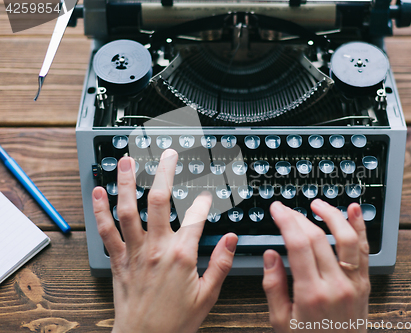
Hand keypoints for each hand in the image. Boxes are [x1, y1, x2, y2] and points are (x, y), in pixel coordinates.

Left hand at [92, 149, 237, 332]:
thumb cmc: (175, 322)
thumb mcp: (208, 295)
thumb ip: (220, 263)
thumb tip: (229, 238)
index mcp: (181, 255)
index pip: (196, 216)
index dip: (203, 200)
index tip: (207, 193)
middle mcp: (156, 248)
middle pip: (159, 201)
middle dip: (164, 172)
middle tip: (167, 154)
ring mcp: (134, 252)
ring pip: (128, 210)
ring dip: (126, 182)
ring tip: (127, 160)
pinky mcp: (118, 261)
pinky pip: (106, 231)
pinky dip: (100, 211)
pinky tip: (98, 192)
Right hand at [263, 200, 369, 331]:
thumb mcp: (281, 322)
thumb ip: (274, 286)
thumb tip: (270, 255)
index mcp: (311, 294)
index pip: (298, 245)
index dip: (287, 221)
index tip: (278, 210)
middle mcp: (336, 285)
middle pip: (318, 238)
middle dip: (299, 217)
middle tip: (286, 210)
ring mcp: (354, 283)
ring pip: (346, 238)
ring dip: (332, 215)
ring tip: (317, 204)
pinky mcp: (364, 284)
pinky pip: (365, 250)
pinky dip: (360, 227)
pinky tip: (353, 210)